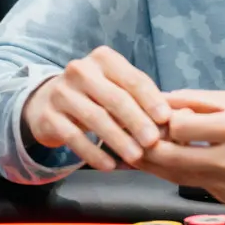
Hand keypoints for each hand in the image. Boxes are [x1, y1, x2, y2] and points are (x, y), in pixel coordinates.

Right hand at [21, 46, 171, 171]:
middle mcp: (80, 70)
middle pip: (115, 98)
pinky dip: (94, 153)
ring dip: (118, 140)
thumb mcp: (117, 88)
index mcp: (104, 58)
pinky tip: (109, 165)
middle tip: (153, 141)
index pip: (133, 79)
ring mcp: (61, 92)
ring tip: (135, 157)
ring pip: (95, 118)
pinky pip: (74, 137)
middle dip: (137, 121)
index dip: (151, 99)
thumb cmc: (97, 94)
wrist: (47, 102)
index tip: (166, 119)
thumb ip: (142, 99)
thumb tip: (176, 118)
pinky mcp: (48, 116)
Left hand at [135, 90, 224, 205]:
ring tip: (150, 147)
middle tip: (136, 135)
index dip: (164, 119)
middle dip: (147, 146)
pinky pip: (195, 183)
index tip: (160, 113)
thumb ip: (198, 100)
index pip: (178, 125)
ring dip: (157, 162)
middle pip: (168, 158)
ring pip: (175, 175)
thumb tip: (159, 99)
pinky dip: (184, 171)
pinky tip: (184, 158)